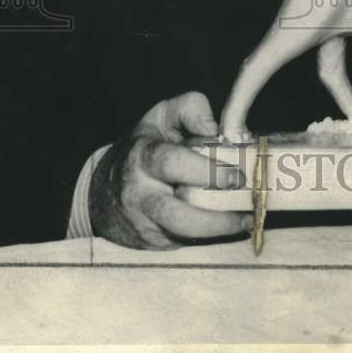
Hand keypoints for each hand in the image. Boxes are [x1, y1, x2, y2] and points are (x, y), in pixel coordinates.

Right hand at [89, 91, 251, 248]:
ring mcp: (144, 222)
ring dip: (217, 231)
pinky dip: (210, 237)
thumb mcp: (162, 116)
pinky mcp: (152, 242)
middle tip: (245, 203)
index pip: (171, 163)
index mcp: (143, 156)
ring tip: (245, 220)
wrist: (106, 188)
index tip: (236, 176)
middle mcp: (140, 193)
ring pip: (181, 236)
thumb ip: (191, 109)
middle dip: (213, 215)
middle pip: (175, 213)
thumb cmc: (146, 145)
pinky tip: (229, 227)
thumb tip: (215, 130)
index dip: (207, 171)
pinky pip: (184, 243)